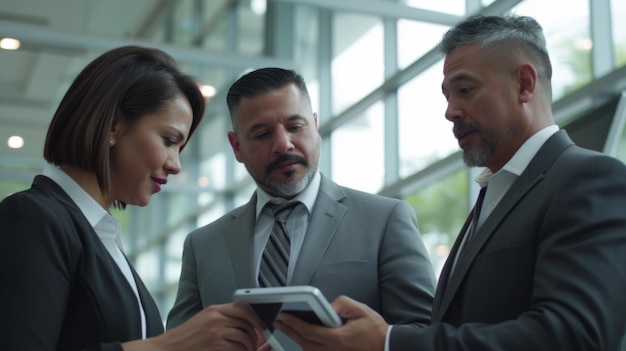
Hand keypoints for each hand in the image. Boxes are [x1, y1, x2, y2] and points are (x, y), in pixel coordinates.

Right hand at [124, 303, 265, 350]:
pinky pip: (237, 349)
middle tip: (254, 342)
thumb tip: (245, 320)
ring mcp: (216, 333)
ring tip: (247, 350)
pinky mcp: (216, 347)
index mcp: (215, 310)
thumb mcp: (204, 319)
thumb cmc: (187, 336)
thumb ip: (223, 316)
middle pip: (246, 325)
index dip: (255, 317)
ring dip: (249, 346)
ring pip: (244, 338)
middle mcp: (216, 319)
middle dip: (254, 335)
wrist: (171, 348)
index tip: (260, 325)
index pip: (243, 308)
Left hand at [274, 295, 386, 350]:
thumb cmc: (376, 330)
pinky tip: (302, 340)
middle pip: (304, 343)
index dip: (294, 323)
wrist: (387, 347)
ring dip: (296, 340)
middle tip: (279, 322)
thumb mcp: (361, 310)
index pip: (309, 330)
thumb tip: (327, 306)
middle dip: (289, 331)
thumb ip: (341, 303)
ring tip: (287, 329)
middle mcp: (333, 350)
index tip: (283, 316)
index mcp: (338, 338)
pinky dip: (307, 347)